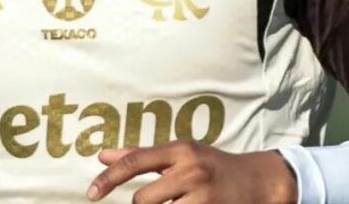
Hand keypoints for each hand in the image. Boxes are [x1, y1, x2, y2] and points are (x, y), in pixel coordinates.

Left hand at [87, 140, 297, 203]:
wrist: (258, 181)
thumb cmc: (211, 166)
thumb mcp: (179, 154)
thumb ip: (140, 156)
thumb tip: (102, 154)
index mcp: (179, 150)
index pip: (135, 162)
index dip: (108, 179)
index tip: (90, 194)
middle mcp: (190, 170)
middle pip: (142, 199)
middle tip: (163, 201)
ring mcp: (203, 196)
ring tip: (178, 203)